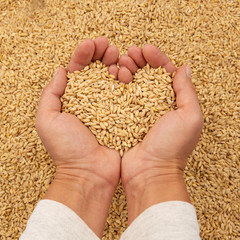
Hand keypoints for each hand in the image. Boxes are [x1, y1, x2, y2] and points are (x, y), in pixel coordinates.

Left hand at [36, 37, 120, 236]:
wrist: (90, 173)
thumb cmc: (67, 149)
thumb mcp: (48, 119)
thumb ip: (51, 93)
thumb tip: (61, 70)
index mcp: (72, 100)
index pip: (78, 71)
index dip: (84, 55)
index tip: (91, 44)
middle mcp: (91, 101)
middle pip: (97, 71)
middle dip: (102, 55)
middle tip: (109, 46)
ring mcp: (108, 107)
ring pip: (112, 79)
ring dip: (115, 63)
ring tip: (119, 56)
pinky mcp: (122, 115)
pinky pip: (126, 94)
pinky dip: (127, 81)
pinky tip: (127, 72)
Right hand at [120, 44, 203, 222]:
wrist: (149, 172)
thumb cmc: (172, 147)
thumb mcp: (190, 117)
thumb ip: (187, 91)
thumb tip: (184, 68)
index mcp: (172, 102)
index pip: (165, 73)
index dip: (156, 58)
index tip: (146, 49)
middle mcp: (154, 105)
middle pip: (146, 76)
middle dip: (139, 61)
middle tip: (130, 53)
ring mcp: (137, 111)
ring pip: (131, 83)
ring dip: (126, 69)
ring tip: (120, 63)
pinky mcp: (122, 118)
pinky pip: (118, 97)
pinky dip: (115, 85)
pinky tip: (111, 76)